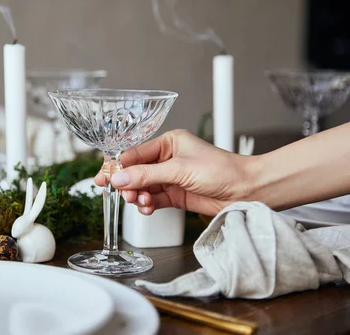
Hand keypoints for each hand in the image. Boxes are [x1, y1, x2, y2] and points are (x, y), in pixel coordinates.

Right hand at [94, 129, 251, 215]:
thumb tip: (118, 178)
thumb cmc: (221, 171)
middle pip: (135, 171)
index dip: (118, 165)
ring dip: (137, 195)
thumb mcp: (180, 170)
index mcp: (168, 143)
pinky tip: (146, 208)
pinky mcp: (175, 195)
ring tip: (138, 201)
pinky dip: (146, 205)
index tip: (104, 176)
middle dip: (126, 183)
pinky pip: (153, 199)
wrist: (247, 191)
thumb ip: (147, 175)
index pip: (135, 153)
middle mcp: (167, 159)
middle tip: (118, 193)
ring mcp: (170, 178)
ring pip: (142, 187)